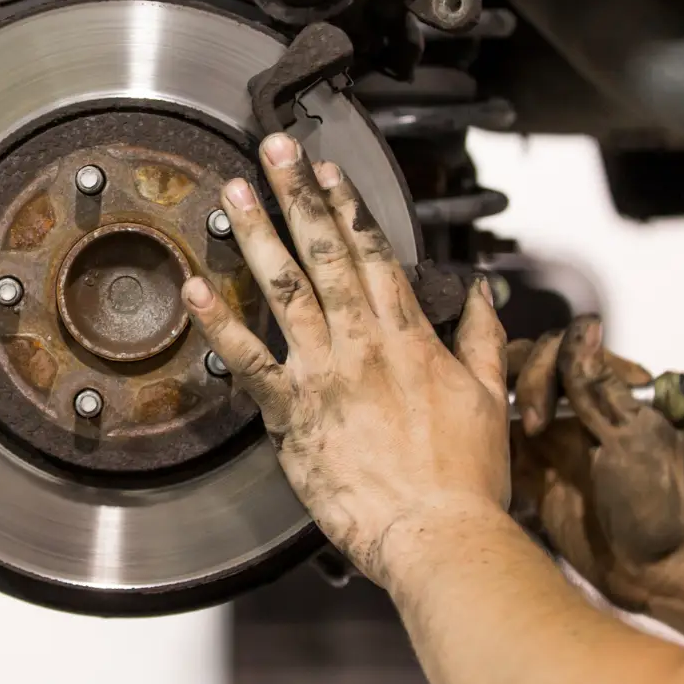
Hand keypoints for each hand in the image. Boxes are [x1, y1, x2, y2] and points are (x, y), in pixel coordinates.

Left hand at [182, 133, 510, 586]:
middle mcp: (365, 345)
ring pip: (287, 290)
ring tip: (236, 193)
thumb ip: (480, 338)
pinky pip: (248, 362)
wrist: (440, 534)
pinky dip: (218, 323)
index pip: (374, 254)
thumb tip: (483, 294)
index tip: (329, 170)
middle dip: (299, 196)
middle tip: (275, 150)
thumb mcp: (489, 397)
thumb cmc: (466, 480)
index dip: (348, 207)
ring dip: (258, 236)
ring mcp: (326, 376)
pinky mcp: (295, 416)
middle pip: (327, 254)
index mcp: (410, 338)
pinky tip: (193, 287)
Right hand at [510, 318, 683, 641]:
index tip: (546, 406)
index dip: (545, 367)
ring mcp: (557, 442)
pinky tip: (477, 454)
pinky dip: (484, 446)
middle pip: (529, 369)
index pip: (565, 350)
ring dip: (495, 410)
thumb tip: (583, 328)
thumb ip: (599, 387)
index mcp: (614, 392)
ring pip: (509, 404)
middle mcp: (582, 410)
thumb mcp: (634, 438)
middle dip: (517, 385)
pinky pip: (500, 448)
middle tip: (528, 425)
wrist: (658, 574)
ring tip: (490, 433)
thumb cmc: (665, 509)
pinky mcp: (537, 476)